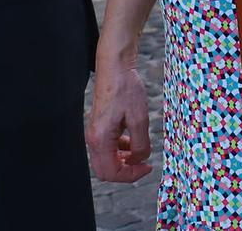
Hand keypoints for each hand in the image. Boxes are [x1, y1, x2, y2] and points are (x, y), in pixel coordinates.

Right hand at [86, 61, 153, 182]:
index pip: (112, 172)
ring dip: (124, 161)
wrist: (115, 67)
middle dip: (126, 171)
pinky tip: (133, 140)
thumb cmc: (125, 88)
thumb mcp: (139, 118)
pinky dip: (121, 150)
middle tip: (144, 164)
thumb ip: (140, 144)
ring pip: (107, 161)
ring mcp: (95, 134)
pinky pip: (108, 149)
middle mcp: (94, 139)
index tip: (147, 167)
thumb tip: (140, 159)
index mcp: (100, 139)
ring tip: (141, 151)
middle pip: (106, 171)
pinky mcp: (100, 128)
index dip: (131, 175)